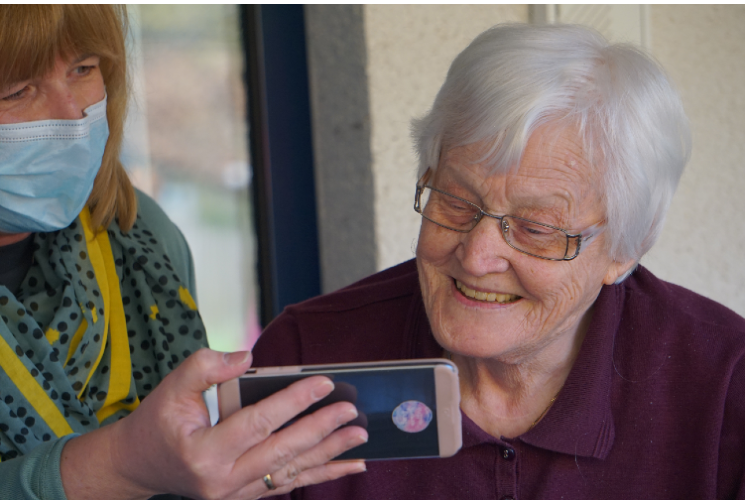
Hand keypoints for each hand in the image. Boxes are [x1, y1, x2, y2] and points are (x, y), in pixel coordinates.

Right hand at [61, 348, 367, 499]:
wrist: (139, 466)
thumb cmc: (157, 422)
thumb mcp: (171, 387)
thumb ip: (206, 366)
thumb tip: (248, 357)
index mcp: (204, 451)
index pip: (258, 422)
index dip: (294, 401)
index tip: (324, 383)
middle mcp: (222, 480)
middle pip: (282, 452)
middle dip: (321, 430)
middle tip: (351, 411)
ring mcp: (235, 494)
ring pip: (291, 472)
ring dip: (329, 455)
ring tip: (359, 439)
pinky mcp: (244, 496)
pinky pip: (287, 484)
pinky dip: (318, 474)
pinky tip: (346, 466)